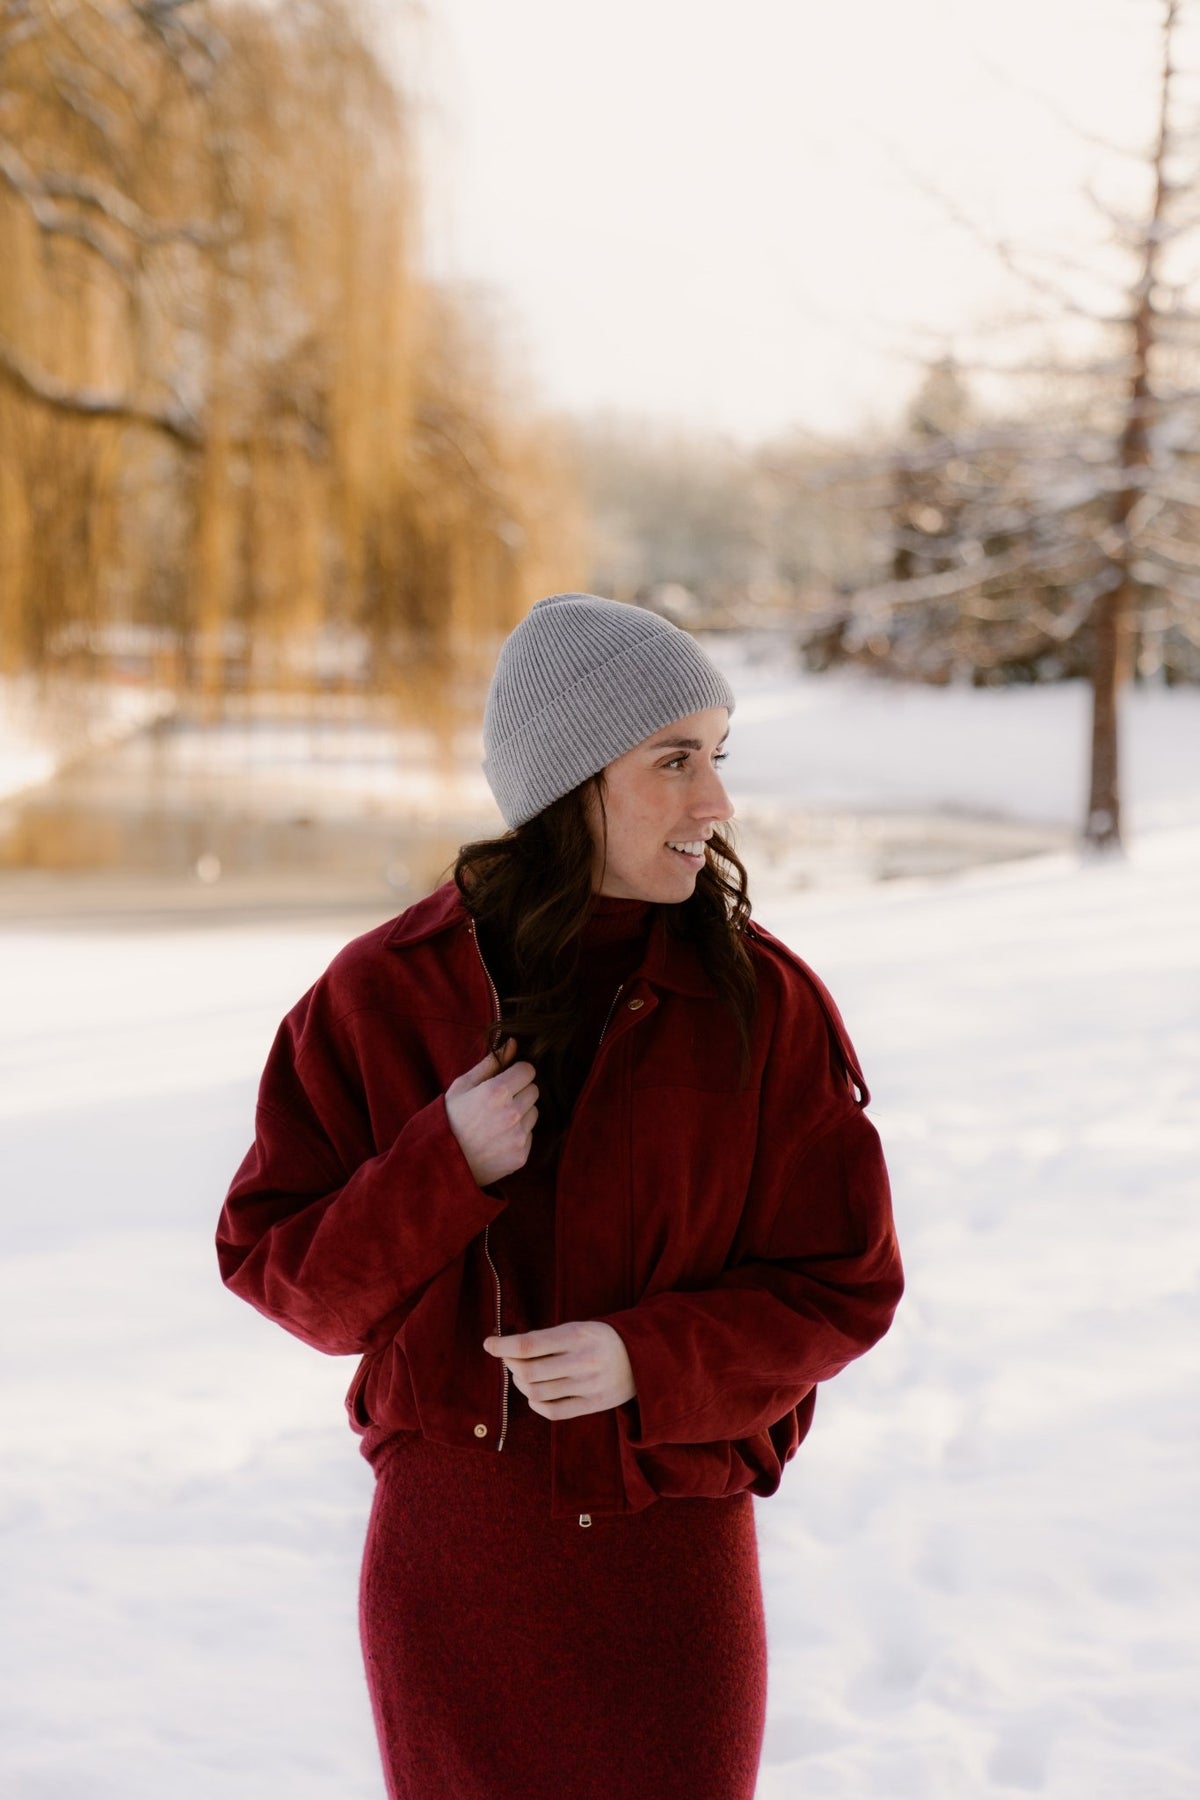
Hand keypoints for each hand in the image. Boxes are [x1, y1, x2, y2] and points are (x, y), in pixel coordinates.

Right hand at [444, 1039, 537, 1186]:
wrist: (441, 1162)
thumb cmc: (449, 1119)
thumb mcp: (462, 1086)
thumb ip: (491, 1063)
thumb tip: (513, 1043)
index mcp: (497, 1092)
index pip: (528, 1070)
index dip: (517, 1073)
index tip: (507, 1079)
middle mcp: (512, 1114)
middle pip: (534, 1090)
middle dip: (520, 1092)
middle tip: (499, 1102)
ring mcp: (518, 1136)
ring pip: (534, 1113)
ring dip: (521, 1113)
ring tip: (496, 1121)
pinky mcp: (521, 1156)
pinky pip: (530, 1135)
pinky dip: (518, 1135)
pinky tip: (498, 1138)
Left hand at [482, 1321, 635, 1419]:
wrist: (644, 1357)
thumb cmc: (601, 1339)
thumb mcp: (578, 1328)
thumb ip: (547, 1339)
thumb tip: (507, 1350)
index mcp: (577, 1336)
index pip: (529, 1345)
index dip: (503, 1346)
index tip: (488, 1344)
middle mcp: (582, 1362)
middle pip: (528, 1372)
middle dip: (510, 1365)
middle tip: (508, 1359)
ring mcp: (588, 1386)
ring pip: (536, 1392)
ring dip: (521, 1384)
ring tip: (523, 1375)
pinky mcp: (592, 1405)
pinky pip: (552, 1411)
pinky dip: (535, 1403)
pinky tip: (535, 1394)